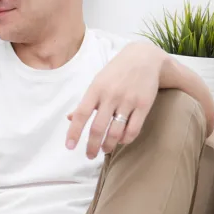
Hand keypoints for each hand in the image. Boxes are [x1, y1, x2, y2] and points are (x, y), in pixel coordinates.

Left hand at [66, 42, 163, 158]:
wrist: (144, 57)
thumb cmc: (116, 72)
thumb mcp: (98, 82)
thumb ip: (86, 102)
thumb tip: (70, 118)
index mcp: (96, 89)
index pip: (82, 114)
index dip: (74, 132)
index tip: (69, 147)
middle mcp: (111, 95)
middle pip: (98, 127)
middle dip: (92, 146)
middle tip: (89, 155)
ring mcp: (128, 100)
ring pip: (115, 131)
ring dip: (108, 145)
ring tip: (104, 150)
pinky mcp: (144, 105)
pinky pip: (133, 129)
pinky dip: (125, 139)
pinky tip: (120, 141)